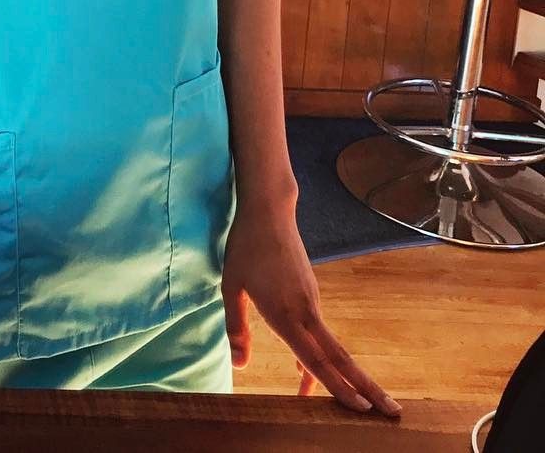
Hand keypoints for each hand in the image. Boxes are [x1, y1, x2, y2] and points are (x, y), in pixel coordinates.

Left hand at [220, 203, 401, 418]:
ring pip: (331, 346)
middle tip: (393, 414)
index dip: (337, 386)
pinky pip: (319, 331)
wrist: (269, 210)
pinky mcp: (311, 292)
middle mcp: (305, 311)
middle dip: (366, 387)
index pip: (315, 359)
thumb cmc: (246, 247)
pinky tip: (307, 369)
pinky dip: (323, 355)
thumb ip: (236, 327)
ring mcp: (312, 300)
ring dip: (345, 375)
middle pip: (340, 356)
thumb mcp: (231, 285)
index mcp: (285, 313)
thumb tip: (240, 367)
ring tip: (360, 406)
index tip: (361, 410)